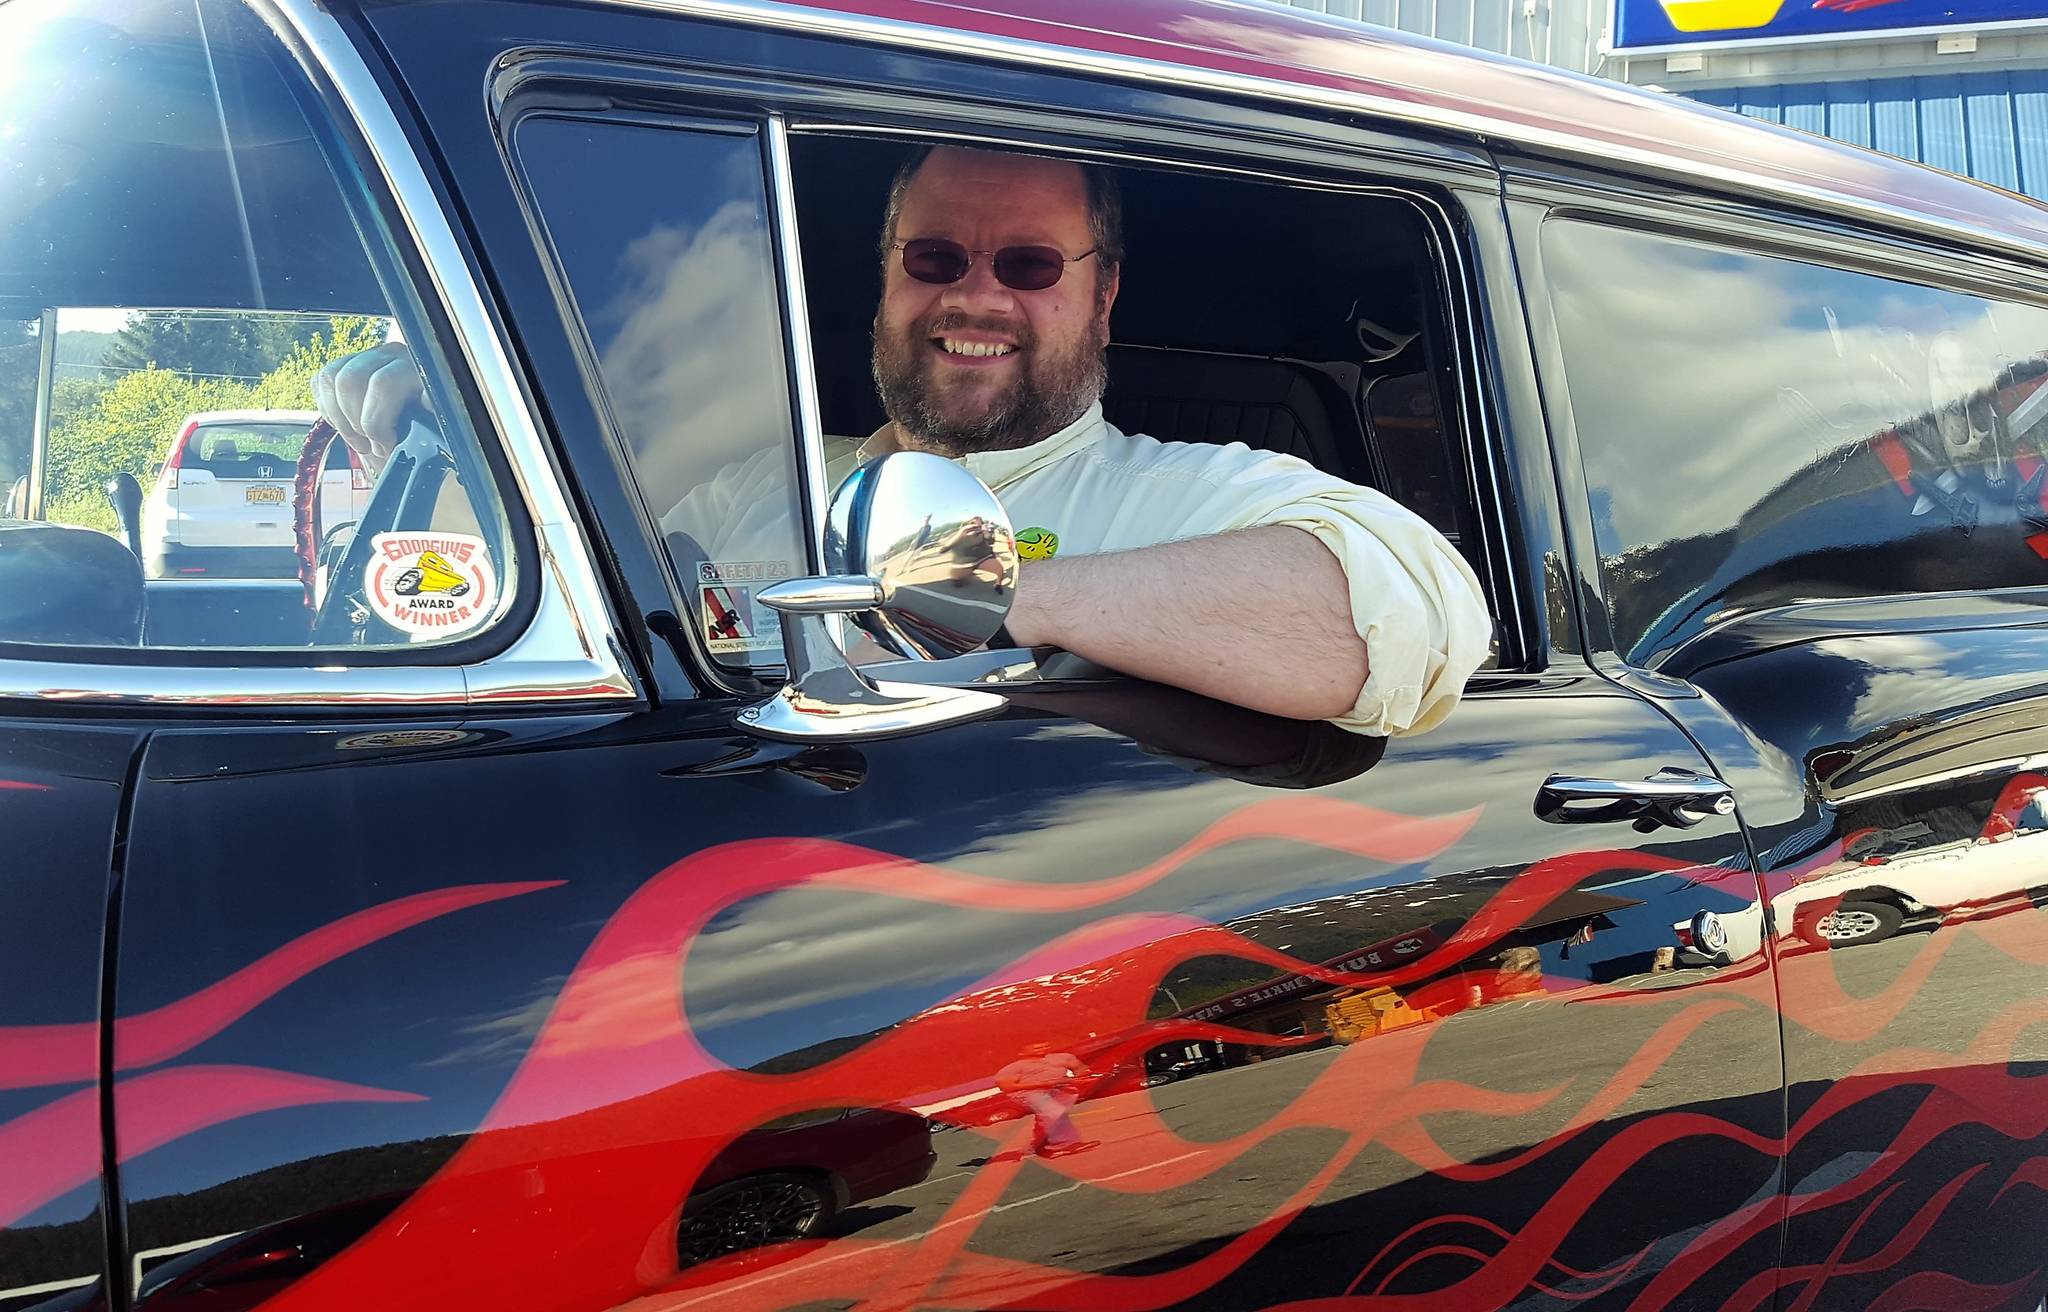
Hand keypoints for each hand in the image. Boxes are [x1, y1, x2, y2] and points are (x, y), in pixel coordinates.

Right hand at [313, 342, 427, 475]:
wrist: (416, 438)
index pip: (384, 383)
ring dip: (342, 419)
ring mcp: (367, 357)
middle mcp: (393, 355)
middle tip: (373, 446)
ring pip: (332, 378)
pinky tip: (349, 426)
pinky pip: (321, 381)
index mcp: (419, 368)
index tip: (387, 445)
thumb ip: (433, 417)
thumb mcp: (436, 435)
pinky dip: (330, 411)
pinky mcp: (344, 364)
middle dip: (357, 422)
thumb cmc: (428, 438)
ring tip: (361, 441)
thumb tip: (426, 401)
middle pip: (351, 379)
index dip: (377, 422)